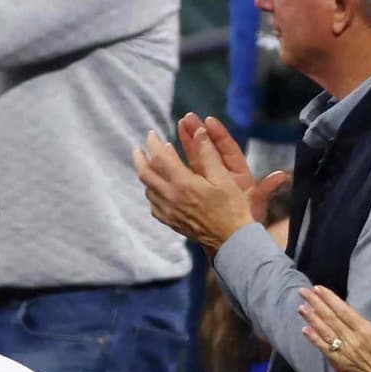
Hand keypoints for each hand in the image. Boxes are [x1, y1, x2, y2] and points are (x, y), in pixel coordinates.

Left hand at [132, 114, 276, 248]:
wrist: (232, 240)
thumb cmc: (231, 208)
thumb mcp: (223, 177)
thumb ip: (208, 153)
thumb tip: (199, 131)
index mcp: (183, 183)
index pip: (159, 158)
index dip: (153, 144)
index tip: (152, 134)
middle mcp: (171, 197)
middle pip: (145, 174)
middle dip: (140, 159)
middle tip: (139, 149)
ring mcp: (169, 212)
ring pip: (147, 189)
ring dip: (146, 175)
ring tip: (150, 166)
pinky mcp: (171, 222)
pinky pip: (153, 205)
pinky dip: (152, 193)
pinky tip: (158, 190)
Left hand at [300, 284, 370, 371]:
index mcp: (365, 329)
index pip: (343, 310)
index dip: (329, 299)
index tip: (318, 288)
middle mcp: (352, 339)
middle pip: (331, 318)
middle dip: (316, 304)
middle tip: (303, 292)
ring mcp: (345, 351)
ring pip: (325, 332)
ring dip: (312, 319)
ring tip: (301, 307)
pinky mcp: (341, 363)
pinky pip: (325, 349)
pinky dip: (314, 339)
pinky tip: (305, 330)